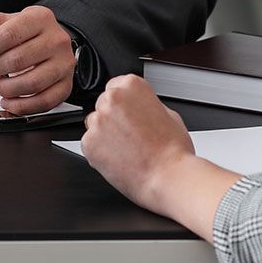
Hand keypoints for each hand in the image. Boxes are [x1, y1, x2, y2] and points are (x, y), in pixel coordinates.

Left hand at [0, 5, 74, 114]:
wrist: (42, 40)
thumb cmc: (17, 32)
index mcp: (39, 18)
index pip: (9, 35)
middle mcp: (56, 40)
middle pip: (18, 60)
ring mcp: (64, 64)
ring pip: (32, 83)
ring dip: (5, 88)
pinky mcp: (66, 86)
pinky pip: (44, 102)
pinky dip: (21, 106)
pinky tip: (8, 101)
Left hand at [81, 76, 196, 210]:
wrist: (167, 177)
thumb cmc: (173, 150)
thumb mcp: (169, 114)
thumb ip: (146, 104)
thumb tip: (138, 107)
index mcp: (132, 86)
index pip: (116, 86)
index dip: (124, 104)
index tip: (128, 113)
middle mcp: (112, 99)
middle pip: (103, 104)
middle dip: (113, 118)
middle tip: (131, 135)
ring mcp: (98, 120)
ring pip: (95, 124)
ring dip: (105, 134)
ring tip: (126, 149)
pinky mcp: (88, 143)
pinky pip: (89, 144)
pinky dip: (99, 152)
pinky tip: (118, 158)